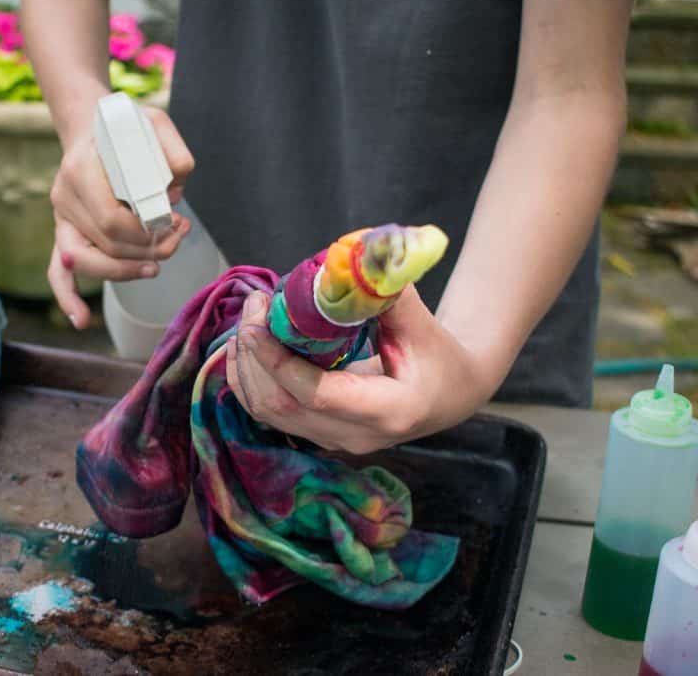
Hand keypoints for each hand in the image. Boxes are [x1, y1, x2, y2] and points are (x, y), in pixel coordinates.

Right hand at [47, 107, 194, 327]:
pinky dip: (68, 297)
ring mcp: (62, 218)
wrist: (94, 126)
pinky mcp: (65, 234)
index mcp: (81, 170)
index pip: (110, 221)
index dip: (143, 235)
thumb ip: (173, 150)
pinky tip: (80, 321)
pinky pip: (59, 273)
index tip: (172, 225)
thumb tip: (178, 184)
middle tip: (176, 240)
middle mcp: (64, 197)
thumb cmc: (127, 129)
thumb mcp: (155, 124)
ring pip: (86, 263)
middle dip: (146, 252)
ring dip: (125, 271)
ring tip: (156, 266)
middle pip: (103, 245)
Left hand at [226, 287, 492, 453]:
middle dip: (254, 356)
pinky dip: (249, 379)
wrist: (451, 395)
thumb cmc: (440, 356)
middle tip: (253, 304)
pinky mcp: (317, 433)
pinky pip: (268, 412)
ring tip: (249, 317)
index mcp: (386, 412)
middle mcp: (354, 436)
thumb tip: (354, 256)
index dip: (278, 361)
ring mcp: (333, 440)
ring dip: (246, 366)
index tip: (256, 322)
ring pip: (267, 413)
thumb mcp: (423, 325)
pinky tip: (246, 346)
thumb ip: (387, 295)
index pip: (316, 395)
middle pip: (281, 407)